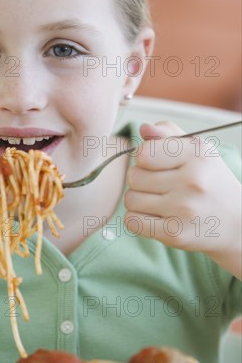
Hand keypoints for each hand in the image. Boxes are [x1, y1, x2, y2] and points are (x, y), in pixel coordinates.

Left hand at [124, 121, 241, 278]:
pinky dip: (138, 220)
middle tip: (160, 186)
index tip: (155, 164)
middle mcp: (192, 180)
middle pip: (133, 176)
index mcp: (196, 154)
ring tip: (160, 202)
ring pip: (130, 199)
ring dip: (139, 201)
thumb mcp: (196, 151)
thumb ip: (167, 135)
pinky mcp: (175, 233)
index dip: (143, 158)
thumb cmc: (209, 181)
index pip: (143, 153)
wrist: (236, 222)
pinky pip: (132, 221)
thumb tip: (143, 128)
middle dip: (140, 180)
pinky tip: (156, 217)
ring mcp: (184, 209)